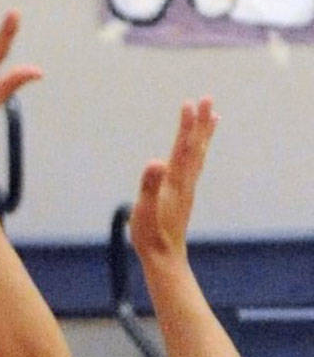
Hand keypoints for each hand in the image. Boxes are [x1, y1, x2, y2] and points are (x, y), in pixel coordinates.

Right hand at [128, 98, 216, 266]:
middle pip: (196, 147)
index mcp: (176, 182)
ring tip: (212, 117)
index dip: (186, 125)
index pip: (184, 147)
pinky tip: (197, 150)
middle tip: (207, 99)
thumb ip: (149, 186)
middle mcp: (186, 182)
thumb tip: (156, 162)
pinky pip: (195, 165)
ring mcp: (186, 188)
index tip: (189, 103)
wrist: (164, 257)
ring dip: (204, 134)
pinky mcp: (183, 194)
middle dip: (200, 122)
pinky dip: (199, 151)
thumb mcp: (143, 210)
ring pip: (198, 155)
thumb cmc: (150, 235)